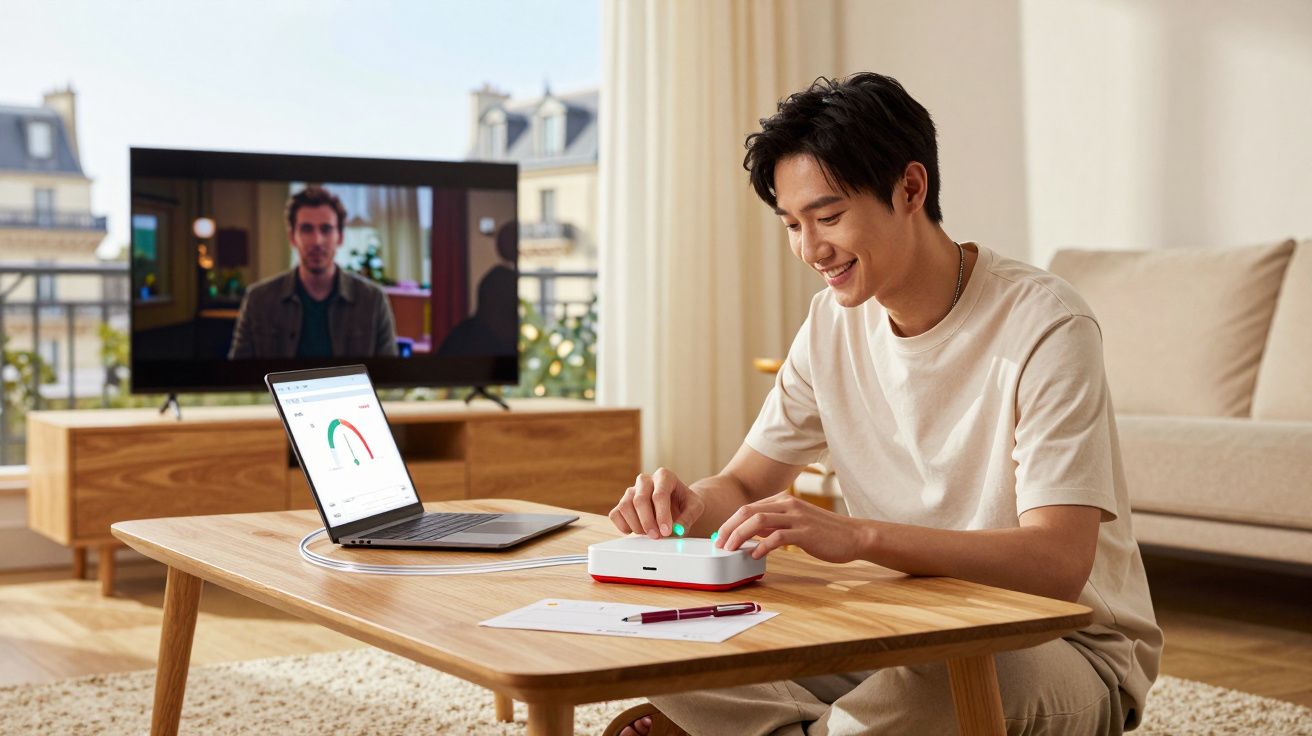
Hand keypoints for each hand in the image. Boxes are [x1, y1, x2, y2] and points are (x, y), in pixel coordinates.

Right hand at [609, 468, 704, 538]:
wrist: (677, 504)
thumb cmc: (685, 503)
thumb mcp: (695, 508)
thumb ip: (688, 517)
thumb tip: (677, 529)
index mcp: (664, 476)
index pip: (659, 495)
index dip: (662, 515)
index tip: (666, 531)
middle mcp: (646, 480)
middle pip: (640, 500)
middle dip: (648, 522)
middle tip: (656, 537)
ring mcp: (632, 490)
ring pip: (625, 506)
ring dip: (636, 525)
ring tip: (649, 534)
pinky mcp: (623, 502)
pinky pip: (615, 513)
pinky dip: (623, 526)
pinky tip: (635, 530)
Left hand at [715, 491, 867, 562]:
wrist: (854, 536)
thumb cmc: (824, 532)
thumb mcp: (795, 523)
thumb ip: (774, 525)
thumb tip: (751, 533)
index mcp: (783, 500)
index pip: (748, 508)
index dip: (731, 522)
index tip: (721, 537)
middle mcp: (788, 504)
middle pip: (748, 512)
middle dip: (729, 528)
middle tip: (719, 545)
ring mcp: (797, 517)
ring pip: (758, 521)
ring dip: (740, 536)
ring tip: (730, 550)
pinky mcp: (805, 532)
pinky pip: (777, 537)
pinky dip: (762, 546)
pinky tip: (755, 556)